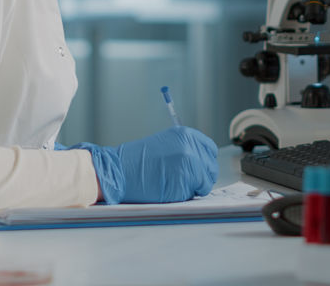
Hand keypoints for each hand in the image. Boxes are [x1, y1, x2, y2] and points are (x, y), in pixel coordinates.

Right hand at [68, 126, 217, 203]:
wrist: (118, 171)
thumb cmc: (137, 161)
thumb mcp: (165, 144)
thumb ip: (185, 148)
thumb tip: (203, 161)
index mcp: (186, 135)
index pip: (210, 150)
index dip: (205, 162)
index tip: (198, 169)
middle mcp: (190, 147)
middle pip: (211, 167)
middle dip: (201, 177)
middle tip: (184, 181)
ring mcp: (190, 164)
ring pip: (205, 182)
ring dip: (193, 187)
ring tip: (173, 183)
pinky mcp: (186, 181)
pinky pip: (195, 193)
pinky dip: (185, 195)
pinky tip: (169, 189)